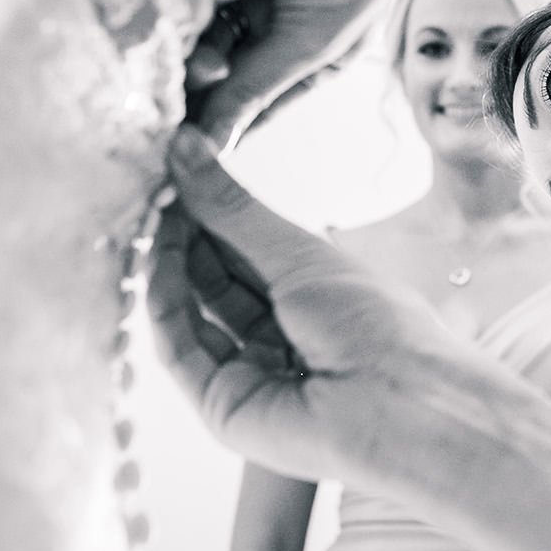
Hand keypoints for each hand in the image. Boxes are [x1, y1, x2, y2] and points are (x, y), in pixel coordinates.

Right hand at [147, 126, 450, 482]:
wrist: (396, 402)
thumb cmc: (372, 323)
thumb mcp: (299, 253)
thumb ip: (234, 208)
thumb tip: (185, 146)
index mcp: (311, 296)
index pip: (245, 250)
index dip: (210, 213)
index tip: (176, 170)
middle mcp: (279, 333)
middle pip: (216, 280)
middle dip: (186, 235)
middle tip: (155, 189)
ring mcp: (249, 370)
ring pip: (193, 313)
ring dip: (171, 266)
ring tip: (154, 218)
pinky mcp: (223, 404)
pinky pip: (182, 350)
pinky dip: (166, 307)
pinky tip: (160, 264)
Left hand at [184, 0, 431, 149]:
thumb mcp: (310, 36)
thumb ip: (254, 89)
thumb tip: (209, 150)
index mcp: (309, 57)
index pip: (248, 105)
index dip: (214, 123)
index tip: (175, 140)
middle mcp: (276, 24)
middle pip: (214, 66)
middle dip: (203, 70)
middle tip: (203, 62)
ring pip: (197, 21)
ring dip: (202, 20)